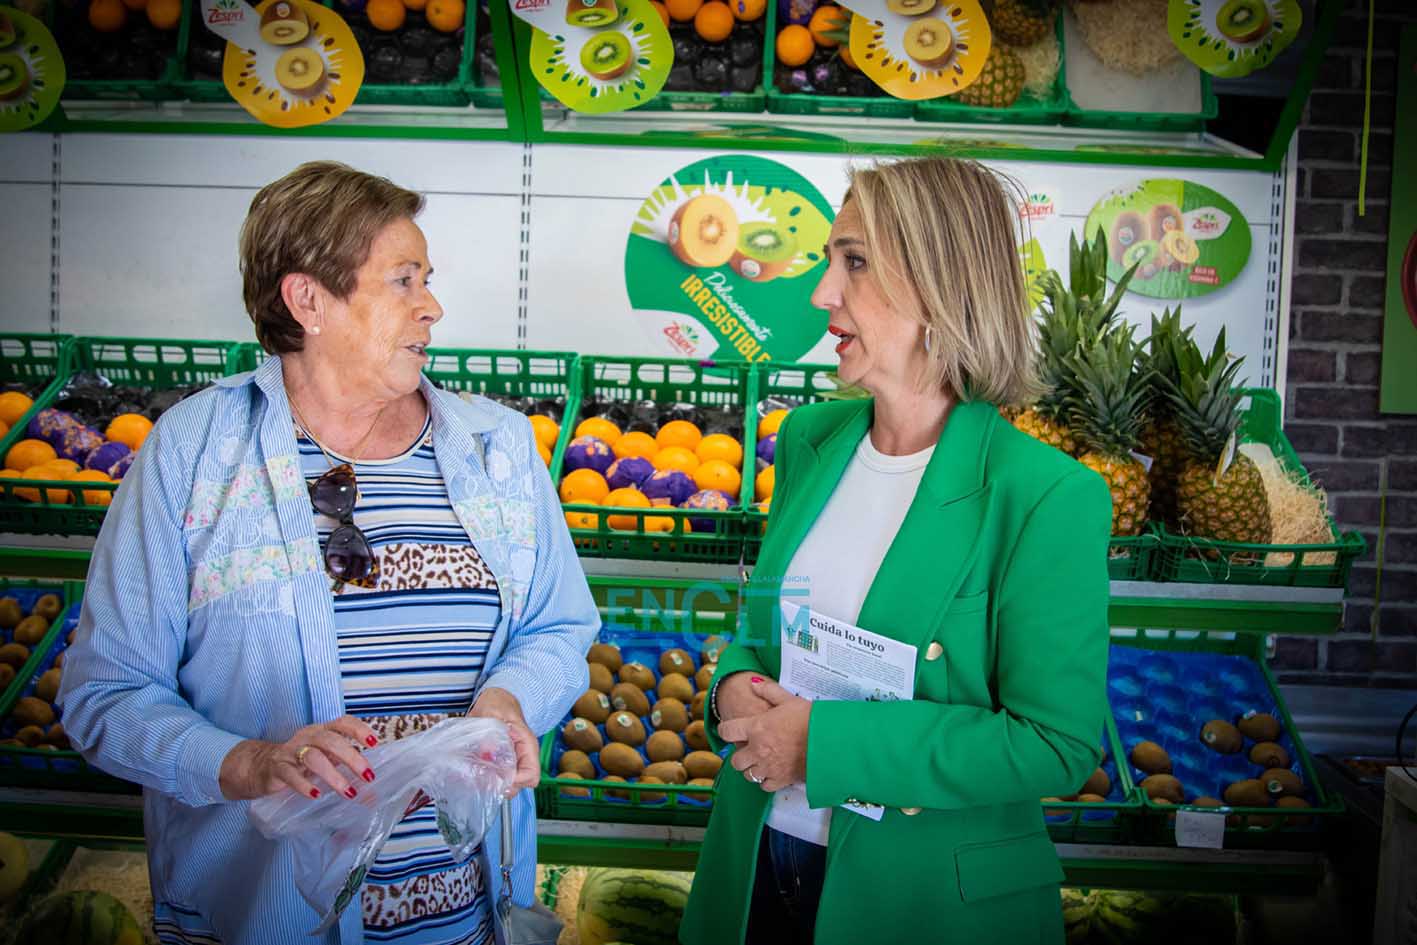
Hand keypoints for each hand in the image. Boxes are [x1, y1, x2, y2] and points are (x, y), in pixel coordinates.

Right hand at [219, 715, 378, 801]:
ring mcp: (291, 752)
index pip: (342, 722)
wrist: (260, 767)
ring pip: (312, 757)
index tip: (374, 743)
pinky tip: (316, 795)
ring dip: (332, 774)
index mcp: (322, 731)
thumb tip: (373, 797)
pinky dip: (304, 784)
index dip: (359, 730)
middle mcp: (307, 737)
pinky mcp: (277, 769)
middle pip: (331, 740)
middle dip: (352, 757)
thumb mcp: (325, 764)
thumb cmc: (300, 764)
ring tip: (347, 792)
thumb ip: (347, 775)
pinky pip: (290, 774)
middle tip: (367, 776)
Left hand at [468, 687, 540, 795]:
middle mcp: (523, 757)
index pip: (531, 775)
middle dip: (501, 787)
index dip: (515, 781)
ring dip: (493, 785)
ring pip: (509, 786)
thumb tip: (487, 752)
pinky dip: (487, 781)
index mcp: (527, 745)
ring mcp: (513, 762)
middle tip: (482, 780)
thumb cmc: (498, 703)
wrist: (497, 699)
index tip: (496, 778)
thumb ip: (490, 730)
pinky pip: (499, 780)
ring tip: (476, 776)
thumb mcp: (493, 711)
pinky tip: (475, 773)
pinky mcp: (503, 764)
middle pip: (519, 785)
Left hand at [717, 678, 810, 792]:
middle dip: (740, 755)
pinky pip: (764, 786)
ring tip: (761, 761)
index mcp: (756, 728)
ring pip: (748, 775)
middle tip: (749, 749)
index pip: (726, 731)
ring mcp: (768, 767)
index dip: (726, 730)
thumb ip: (768, 691)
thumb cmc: (810, 718)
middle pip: (735, 760)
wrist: (829, 741)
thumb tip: (753, 684)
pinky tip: (772, 771)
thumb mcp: (789, 699)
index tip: (731, 730)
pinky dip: (766, 781)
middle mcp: (758, 749)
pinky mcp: (780, 780)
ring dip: (751, 768)